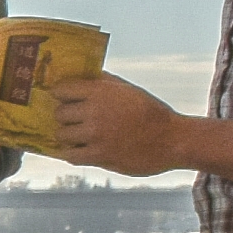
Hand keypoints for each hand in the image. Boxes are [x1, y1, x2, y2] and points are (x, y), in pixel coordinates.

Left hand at [47, 72, 189, 175]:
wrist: (173, 140)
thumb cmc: (150, 112)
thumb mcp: (128, 89)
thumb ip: (103, 82)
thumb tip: (80, 76)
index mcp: (100, 90)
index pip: (61, 89)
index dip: (62, 95)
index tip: (66, 100)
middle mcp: (94, 111)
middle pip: (59, 113)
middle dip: (66, 117)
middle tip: (76, 121)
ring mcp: (96, 134)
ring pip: (62, 135)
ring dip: (69, 137)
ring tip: (81, 137)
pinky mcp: (100, 156)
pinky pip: (71, 156)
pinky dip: (74, 154)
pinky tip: (83, 151)